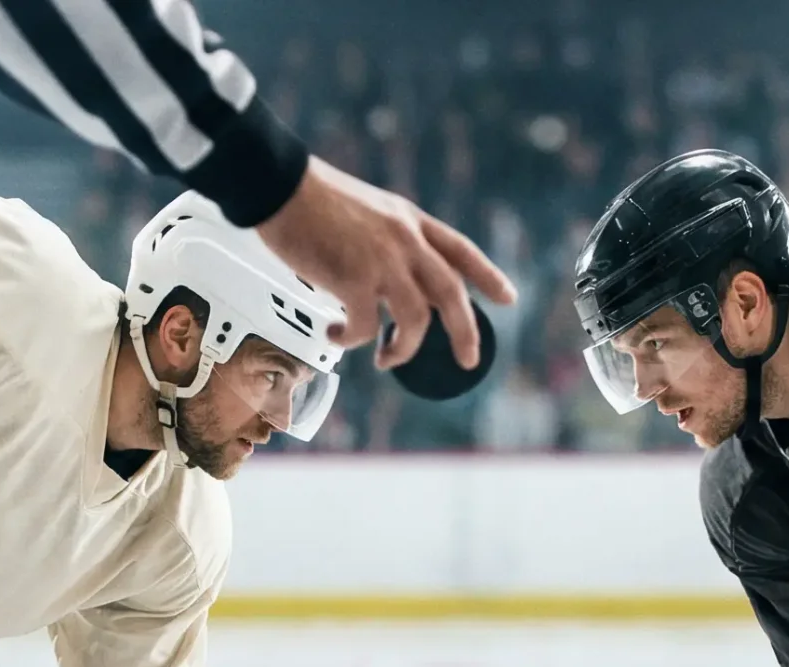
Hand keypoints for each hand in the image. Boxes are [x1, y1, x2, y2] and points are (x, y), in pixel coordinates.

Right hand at [255, 156, 517, 374]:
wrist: (279, 184)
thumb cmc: (311, 195)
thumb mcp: (367, 207)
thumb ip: (386, 238)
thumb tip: (385, 277)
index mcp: (410, 220)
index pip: (461, 250)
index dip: (488, 276)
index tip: (508, 298)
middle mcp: (405, 240)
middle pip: (451, 292)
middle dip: (466, 331)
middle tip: (469, 359)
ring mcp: (383, 261)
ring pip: (416, 319)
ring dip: (403, 348)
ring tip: (385, 360)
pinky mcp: (354, 280)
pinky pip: (365, 326)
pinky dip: (353, 339)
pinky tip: (337, 335)